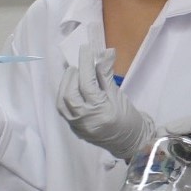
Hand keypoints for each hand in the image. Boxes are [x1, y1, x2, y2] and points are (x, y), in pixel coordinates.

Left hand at [56, 41, 154, 160]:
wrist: (129, 143)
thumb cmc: (128, 118)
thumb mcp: (119, 95)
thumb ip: (107, 74)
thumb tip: (106, 52)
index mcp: (101, 111)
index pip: (87, 84)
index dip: (85, 63)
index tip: (86, 48)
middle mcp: (86, 120)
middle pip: (70, 94)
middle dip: (72, 75)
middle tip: (79, 65)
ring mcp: (78, 126)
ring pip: (62, 103)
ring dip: (65, 84)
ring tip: (74, 74)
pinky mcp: (74, 128)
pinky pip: (64, 110)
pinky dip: (65, 95)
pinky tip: (71, 87)